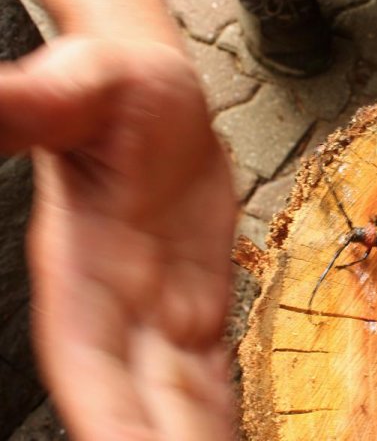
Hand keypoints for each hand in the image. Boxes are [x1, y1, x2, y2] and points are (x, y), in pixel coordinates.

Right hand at [0, 37, 236, 439]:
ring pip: (179, 400)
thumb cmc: (116, 91)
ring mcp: (161, 313)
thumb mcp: (80, 86)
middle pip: (139, 403)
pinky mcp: (199, 306)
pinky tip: (231, 439)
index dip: (110, 419)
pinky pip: (211, 372)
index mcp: (80, 269)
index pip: (90, 364)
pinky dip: (219, 414)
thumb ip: (30, 105)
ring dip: (196, 439)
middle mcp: (118, 307)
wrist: (159, 101)